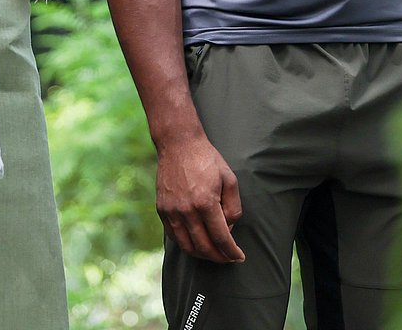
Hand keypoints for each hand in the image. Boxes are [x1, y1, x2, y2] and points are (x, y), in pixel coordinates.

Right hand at [155, 134, 244, 262]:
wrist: (179, 144)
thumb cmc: (207, 160)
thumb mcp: (229, 179)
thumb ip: (233, 207)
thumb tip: (229, 230)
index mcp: (205, 202)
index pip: (221, 238)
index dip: (231, 252)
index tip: (239, 257)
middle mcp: (186, 210)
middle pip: (204, 247)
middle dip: (219, 257)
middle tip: (228, 258)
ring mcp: (172, 211)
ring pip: (187, 246)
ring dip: (202, 255)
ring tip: (214, 254)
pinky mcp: (162, 210)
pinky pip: (174, 236)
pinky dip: (187, 244)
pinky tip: (197, 242)